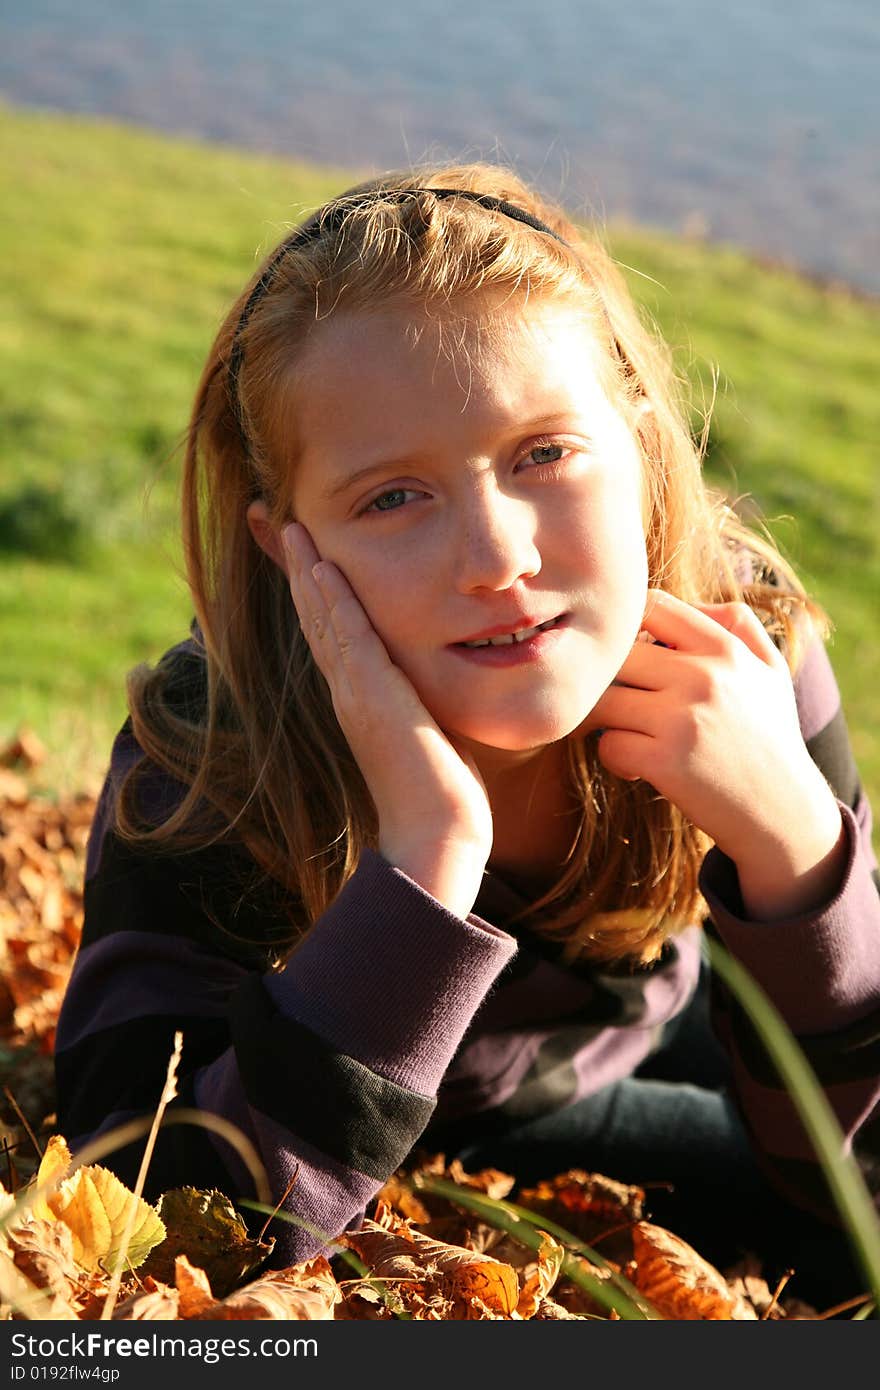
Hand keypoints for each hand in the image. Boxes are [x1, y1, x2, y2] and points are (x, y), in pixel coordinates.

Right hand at [282, 522, 493, 916]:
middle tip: (275, 520)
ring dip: (305, 571)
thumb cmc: (442, 792)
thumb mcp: (432, 727)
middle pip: (314, 613)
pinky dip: (332, 603)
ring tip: (289, 527)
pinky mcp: (372, 700)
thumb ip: (424, 697)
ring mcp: (355, 694)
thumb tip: (438, 680)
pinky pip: (348, 639)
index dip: (314, 585)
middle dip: (296, 565)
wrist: (437, 837)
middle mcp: (347, 689)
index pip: (331, 626)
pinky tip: (321, 568)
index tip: (302, 544)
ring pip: (323, 619)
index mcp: (359, 693)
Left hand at [590, 589, 845, 917]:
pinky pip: (607, 745)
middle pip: (616, 653)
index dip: (628, 626)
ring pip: (602, 700)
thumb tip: (691, 603)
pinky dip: (613, 757)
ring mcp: (682, 719)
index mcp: (725, 649)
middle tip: (611, 697)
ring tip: (621, 731)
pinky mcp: (664, 761)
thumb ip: (739, 624)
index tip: (629, 656)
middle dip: (605, 677)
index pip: (652, 605)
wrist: (784, 811)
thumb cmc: (769, 737)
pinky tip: (636, 766)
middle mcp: (703, 677)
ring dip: (600, 719)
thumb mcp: (771, 671)